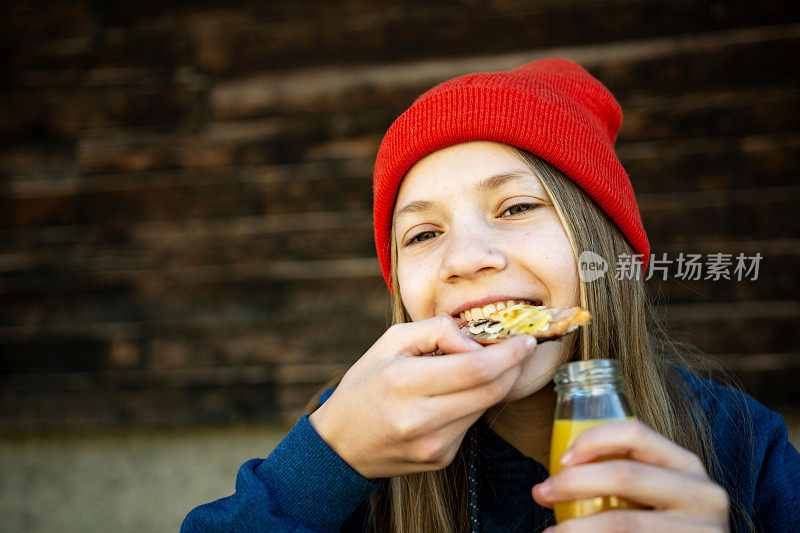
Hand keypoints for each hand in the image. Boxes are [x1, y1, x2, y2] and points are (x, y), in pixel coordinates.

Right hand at [309, 315, 537, 478]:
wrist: (340, 444)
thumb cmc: (365, 384)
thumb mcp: (390, 342)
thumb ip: (436, 330)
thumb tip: (476, 341)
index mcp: (404, 382)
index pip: (475, 369)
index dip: (509, 354)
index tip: (525, 339)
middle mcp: (420, 420)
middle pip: (490, 391)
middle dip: (513, 367)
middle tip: (521, 349)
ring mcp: (433, 445)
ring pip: (485, 408)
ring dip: (494, 384)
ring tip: (479, 367)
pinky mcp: (440, 459)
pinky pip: (471, 424)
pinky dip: (473, 404)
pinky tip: (455, 396)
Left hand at [532, 419, 729, 531]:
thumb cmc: (668, 527)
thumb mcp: (659, 494)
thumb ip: (622, 479)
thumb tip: (545, 489)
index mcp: (686, 465)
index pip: (635, 433)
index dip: (593, 440)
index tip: (562, 459)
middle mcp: (702, 492)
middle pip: (624, 475)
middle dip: (573, 482)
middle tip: (542, 493)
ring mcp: (701, 528)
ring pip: (622, 522)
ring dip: (576, 528)